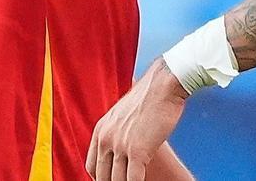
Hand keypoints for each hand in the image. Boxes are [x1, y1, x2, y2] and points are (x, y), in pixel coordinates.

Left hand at [87, 59, 188, 180]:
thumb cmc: (149, 97)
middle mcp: (106, 138)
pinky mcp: (137, 151)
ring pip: (117, 180)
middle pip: (102, 176)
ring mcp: (120, 145)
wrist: (163, 84)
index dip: (100, 178)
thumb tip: (119, 145)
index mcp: (100, 130)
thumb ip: (116, 131)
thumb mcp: (122, 113)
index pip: (92, 166)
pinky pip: (133, 179)